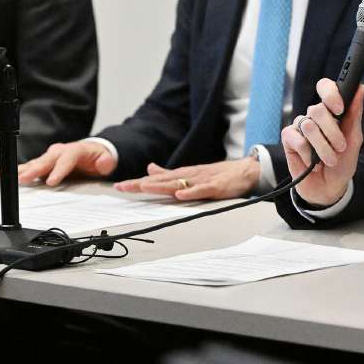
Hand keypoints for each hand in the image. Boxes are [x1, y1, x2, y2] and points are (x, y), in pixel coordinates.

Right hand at [17, 141, 116, 185]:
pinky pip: (31, 167)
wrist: (92, 152)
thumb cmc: (97, 157)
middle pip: (46, 161)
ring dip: (23, 170)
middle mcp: (59, 151)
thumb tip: (104, 163)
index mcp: (74, 150)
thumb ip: (106, 162)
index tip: (51, 182)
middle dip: (35, 170)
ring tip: (10, 177)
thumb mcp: (106, 159)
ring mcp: (50, 157)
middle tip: (24, 179)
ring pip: (36, 163)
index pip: (66, 160)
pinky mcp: (44, 163)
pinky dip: (19, 171)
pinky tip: (6, 176)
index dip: (58, 170)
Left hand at [114, 158, 259, 200]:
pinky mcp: (215, 187)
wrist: (244, 170)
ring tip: (144, 187)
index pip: (155, 179)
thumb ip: (169, 173)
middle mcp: (188, 176)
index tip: (119, 186)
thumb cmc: (217, 173)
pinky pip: (201, 190)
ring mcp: (201, 180)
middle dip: (141, 184)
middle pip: (161, 180)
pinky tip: (179, 195)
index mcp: (181, 175)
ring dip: (160, 185)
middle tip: (123, 187)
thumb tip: (150, 168)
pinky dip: (190, 192)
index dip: (137, 182)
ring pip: (177, 184)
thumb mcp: (189, 172)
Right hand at [282, 79, 363, 206]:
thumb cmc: (342, 162)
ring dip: (322, 147)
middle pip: (318, 109)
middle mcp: (315, 116)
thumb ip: (355, 114)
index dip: (330, 93)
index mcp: (331, 111)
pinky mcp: (289, 138)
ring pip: (308, 125)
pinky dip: (307, 153)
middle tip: (340, 147)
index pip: (325, 87)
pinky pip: (296, 139)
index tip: (340, 110)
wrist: (329, 188)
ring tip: (329, 160)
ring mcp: (301, 126)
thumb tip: (361, 88)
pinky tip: (312, 162)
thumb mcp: (354, 140)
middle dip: (332, 132)